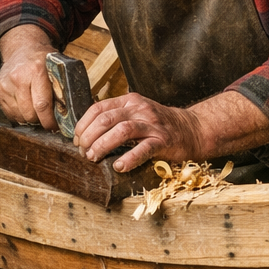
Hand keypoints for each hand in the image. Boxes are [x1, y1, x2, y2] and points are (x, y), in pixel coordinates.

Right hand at [0, 25, 57, 129]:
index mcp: (37, 71)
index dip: (49, 120)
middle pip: (30, 113)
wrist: (22, 48)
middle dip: (40, 121)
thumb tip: (69, 113)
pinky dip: (19, 114)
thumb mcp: (57, 67)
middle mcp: (19, 77)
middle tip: (47, 119)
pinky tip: (26, 106)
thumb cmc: (44, 61)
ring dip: (29, 118)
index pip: (42, 105)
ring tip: (37, 111)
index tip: (55, 126)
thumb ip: (62, 87)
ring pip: (19, 116)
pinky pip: (10, 113)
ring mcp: (6, 84)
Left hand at [74, 93, 205, 172]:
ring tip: (94, 158)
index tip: (76, 139)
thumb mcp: (137, 113)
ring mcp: (152, 125)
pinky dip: (128, 159)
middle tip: (83, 152)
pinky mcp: (163, 141)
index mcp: (130, 101)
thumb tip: (87, 131)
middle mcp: (140, 109)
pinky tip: (119, 166)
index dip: (83, 124)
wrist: (192, 129)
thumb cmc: (160, 125)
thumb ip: (117, 117)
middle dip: (89, 137)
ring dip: (103, 145)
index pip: (98, 108)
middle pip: (106, 119)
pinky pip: (143, 149)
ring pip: (122, 131)